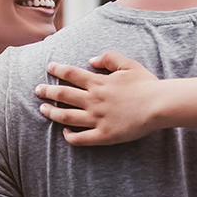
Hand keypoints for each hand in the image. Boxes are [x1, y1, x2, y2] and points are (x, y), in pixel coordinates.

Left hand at [36, 51, 161, 144]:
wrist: (158, 105)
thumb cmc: (146, 84)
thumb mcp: (128, 64)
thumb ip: (108, 58)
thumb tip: (91, 60)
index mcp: (98, 82)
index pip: (71, 74)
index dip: (57, 69)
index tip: (49, 67)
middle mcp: (93, 100)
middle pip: (63, 94)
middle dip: (47, 91)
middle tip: (38, 90)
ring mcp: (97, 119)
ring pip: (67, 116)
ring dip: (52, 113)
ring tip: (43, 110)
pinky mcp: (104, 135)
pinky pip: (81, 138)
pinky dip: (69, 136)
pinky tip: (64, 132)